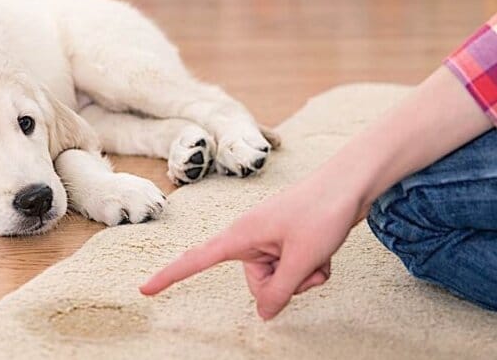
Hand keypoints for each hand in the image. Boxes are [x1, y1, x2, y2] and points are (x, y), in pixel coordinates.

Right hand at [139, 177, 362, 319]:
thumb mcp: (301, 260)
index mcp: (240, 236)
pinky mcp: (286, 241)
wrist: (351, 183)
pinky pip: (293, 270)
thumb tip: (264, 314)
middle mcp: (250, 238)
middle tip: (307, 262)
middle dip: (285, 284)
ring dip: (303, 276)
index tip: (144, 289)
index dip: (169, 276)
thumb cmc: (322, 212)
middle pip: (257, 284)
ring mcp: (270, 240)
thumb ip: (279, 292)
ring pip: (279, 280)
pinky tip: (325, 252)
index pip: (196, 260)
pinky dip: (311, 268)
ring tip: (319, 253)